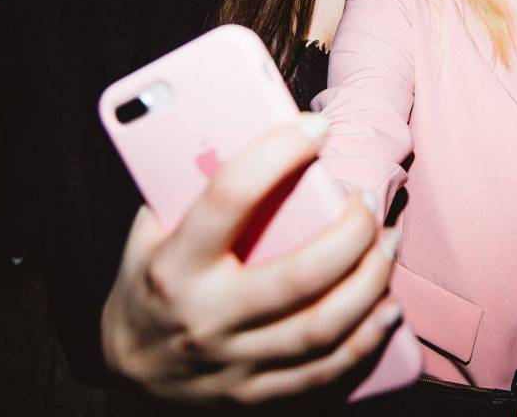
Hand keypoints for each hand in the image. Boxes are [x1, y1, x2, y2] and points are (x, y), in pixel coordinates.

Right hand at [101, 113, 402, 404]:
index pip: (228, 198)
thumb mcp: (150, 230)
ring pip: (320, 327)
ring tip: (390, 242)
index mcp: (174, 264)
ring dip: (370, 282)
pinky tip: (389, 307)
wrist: (126, 367)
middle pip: (297, 276)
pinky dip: (366, 338)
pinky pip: (325, 370)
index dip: (276, 154)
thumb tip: (252, 129)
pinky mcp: (255, 392)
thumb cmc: (148, 280)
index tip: (315, 126)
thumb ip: (189, 188)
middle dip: (350, 233)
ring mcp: (233, 361)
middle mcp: (206, 317)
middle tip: (369, 199)